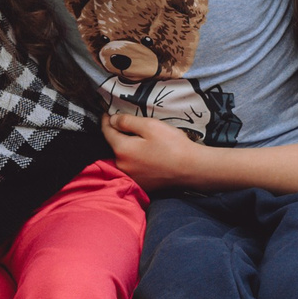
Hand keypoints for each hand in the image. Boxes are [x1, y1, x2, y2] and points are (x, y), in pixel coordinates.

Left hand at [102, 111, 221, 189]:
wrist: (191, 169)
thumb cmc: (172, 145)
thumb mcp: (150, 126)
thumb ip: (127, 122)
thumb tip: (112, 120)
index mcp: (122, 150)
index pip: (107, 132)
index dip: (106, 121)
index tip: (106, 114)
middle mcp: (122, 166)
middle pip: (115, 146)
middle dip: (119, 135)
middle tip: (129, 125)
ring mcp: (131, 177)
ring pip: (123, 158)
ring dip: (127, 149)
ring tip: (141, 140)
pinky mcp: (141, 184)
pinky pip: (133, 168)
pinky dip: (136, 160)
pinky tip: (148, 155)